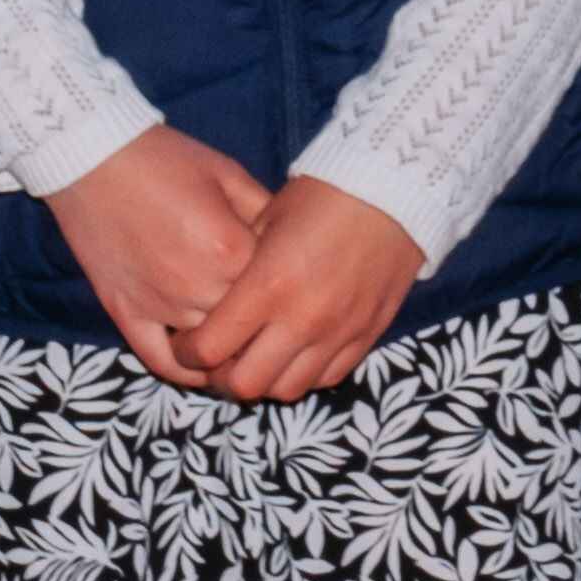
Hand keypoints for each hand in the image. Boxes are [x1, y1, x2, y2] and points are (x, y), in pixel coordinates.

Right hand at [49, 123, 279, 389]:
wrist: (94, 158)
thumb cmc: (165, 160)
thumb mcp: (229, 175)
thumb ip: (266, 213)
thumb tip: (296, 244)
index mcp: (229, 249)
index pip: (275, 289)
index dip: (286, 285)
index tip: (295, 284)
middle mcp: (196, 286)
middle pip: (246, 326)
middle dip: (263, 324)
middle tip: (279, 324)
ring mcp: (158, 306)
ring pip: (209, 351)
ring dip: (229, 352)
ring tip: (249, 347)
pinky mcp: (126, 315)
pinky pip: (161, 361)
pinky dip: (185, 371)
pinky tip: (204, 368)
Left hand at [182, 177, 427, 402]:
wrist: (394, 190)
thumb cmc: (322, 196)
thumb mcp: (266, 219)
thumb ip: (238, 268)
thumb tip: (214, 302)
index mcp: (268, 286)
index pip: (211, 349)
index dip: (188, 353)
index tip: (186, 343)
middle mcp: (302, 319)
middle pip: (246, 385)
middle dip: (222, 377)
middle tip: (219, 359)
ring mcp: (338, 333)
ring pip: (288, 390)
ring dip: (266, 380)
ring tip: (258, 358)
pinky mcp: (367, 336)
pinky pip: (328, 377)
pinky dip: (305, 373)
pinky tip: (296, 352)